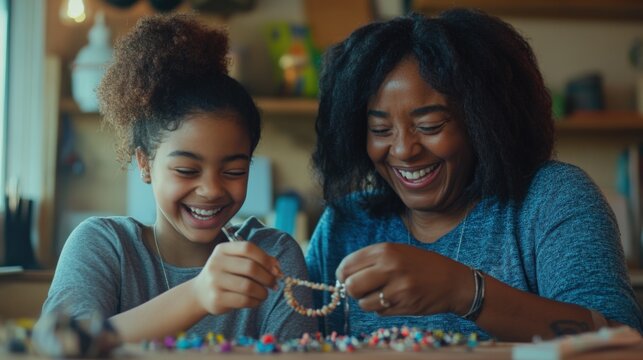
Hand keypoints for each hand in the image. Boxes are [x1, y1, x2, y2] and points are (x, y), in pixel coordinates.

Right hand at [192, 241, 281, 314]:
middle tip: (273, 284)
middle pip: (250, 267)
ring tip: (264, 294)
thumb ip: (255, 260)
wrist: (200, 293)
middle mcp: (216, 263)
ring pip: (248, 286)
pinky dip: (255, 302)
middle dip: (267, 277)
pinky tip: (256, 301)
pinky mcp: (217, 298)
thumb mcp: (235, 261)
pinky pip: (243, 300)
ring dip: (262, 291)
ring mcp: (215, 281)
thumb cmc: (226, 275)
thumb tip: (277, 267)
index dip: (265, 258)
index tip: (275, 268)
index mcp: (222, 249)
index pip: (248, 248)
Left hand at [336, 243, 471, 315]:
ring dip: (368, 302)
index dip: (343, 274)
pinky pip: (379, 312)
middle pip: (351, 286)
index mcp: (385, 250)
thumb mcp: (397, 251)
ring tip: (381, 294)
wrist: (453, 282)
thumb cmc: (422, 265)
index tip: (346, 278)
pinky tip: (395, 300)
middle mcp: (389, 267)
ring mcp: (397, 288)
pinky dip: (382, 309)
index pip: (348, 265)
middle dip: (352, 290)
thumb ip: (372, 260)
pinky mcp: (404, 306)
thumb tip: (344, 275)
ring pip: (363, 303)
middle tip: (361, 289)